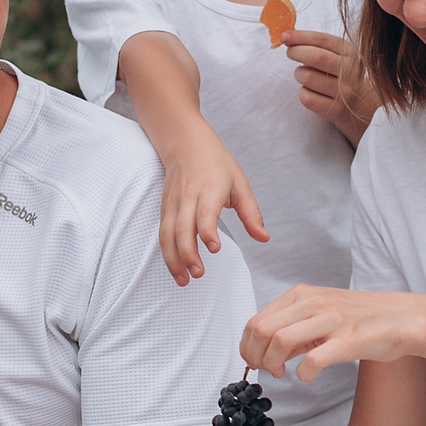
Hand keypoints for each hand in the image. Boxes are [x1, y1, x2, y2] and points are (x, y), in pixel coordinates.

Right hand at [157, 129, 268, 282]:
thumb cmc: (216, 164)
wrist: (185, 144)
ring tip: (184, 280)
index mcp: (209, 189)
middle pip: (182, 229)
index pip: (205, 213)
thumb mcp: (240, 184)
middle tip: (199, 274)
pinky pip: (162, 234)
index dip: (207, 232)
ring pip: (167, 235)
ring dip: (173, 260)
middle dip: (188, 254)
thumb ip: (251, 214)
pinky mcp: (164, 209)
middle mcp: (188, 198)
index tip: (215, 248)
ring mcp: (173, 204)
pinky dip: (167, 254)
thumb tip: (263, 238)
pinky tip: (176, 269)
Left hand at [240, 283, 425, 381]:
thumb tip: (264, 352)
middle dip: (255, 357)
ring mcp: (331, 321)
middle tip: (267, 370)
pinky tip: (307, 375)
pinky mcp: (349, 341)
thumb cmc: (360, 318)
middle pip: (261, 330)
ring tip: (283, 373)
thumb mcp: (319, 314)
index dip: (248, 347)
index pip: (255, 321)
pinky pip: (313, 360)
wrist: (403, 318)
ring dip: (273, 365)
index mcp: (301, 295)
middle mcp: (313, 303)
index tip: (255, 362)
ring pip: (280, 341)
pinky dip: (303, 373)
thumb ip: (292, 329)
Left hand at [283, 29, 374, 144]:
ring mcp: (344, 91)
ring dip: (299, 74)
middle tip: (290, 52)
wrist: (358, 103)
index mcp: (349, 52)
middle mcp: (350, 71)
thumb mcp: (334, 54)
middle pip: (317, 57)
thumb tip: (287, 37)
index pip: (322, 40)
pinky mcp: (334, 109)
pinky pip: (306, 97)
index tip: (284, 36)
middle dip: (296, 52)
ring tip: (304, 75)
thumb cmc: (337, 73)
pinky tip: (309, 91)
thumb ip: (314, 44)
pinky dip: (302, 92)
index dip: (300, 36)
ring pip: (308, 77)